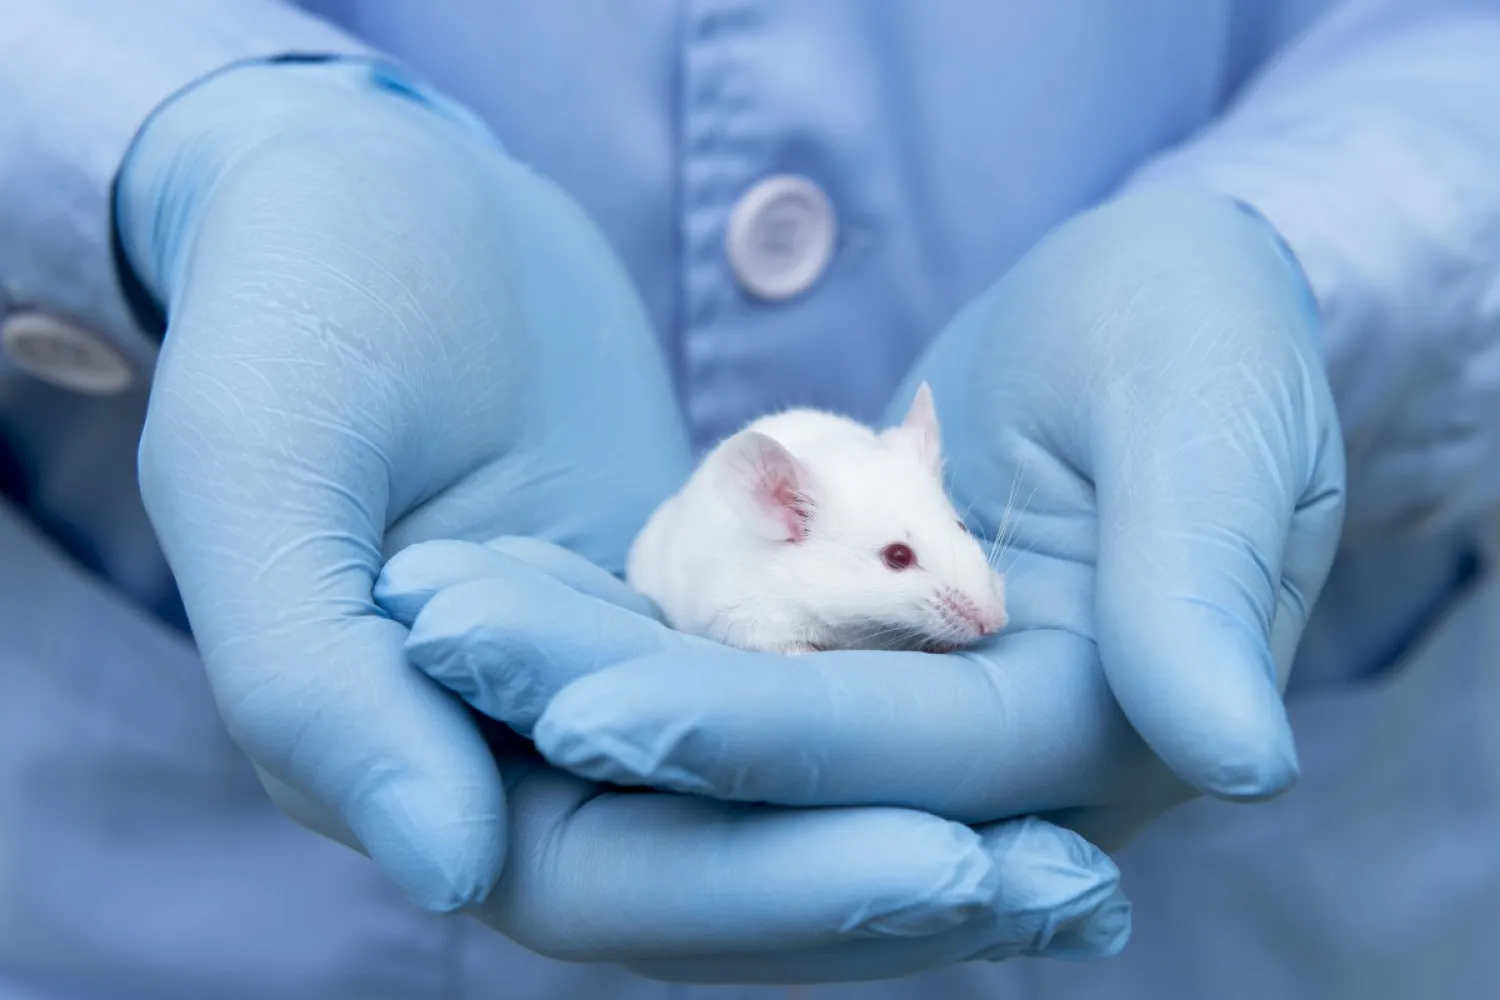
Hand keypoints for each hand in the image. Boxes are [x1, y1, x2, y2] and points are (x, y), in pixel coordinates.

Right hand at [117, 57, 1126, 980]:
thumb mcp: (261, 469)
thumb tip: (447, 873)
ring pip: (765, 804)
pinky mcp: (672, 613)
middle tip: (1068, 883)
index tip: (945, 865)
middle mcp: (498, 755)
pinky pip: (792, 691)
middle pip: (707, 872)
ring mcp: (598, 688)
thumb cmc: (293, 303)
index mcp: (389, 754)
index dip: (764, 888)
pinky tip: (1019, 733)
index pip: (593, 879)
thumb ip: (318, 686)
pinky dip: (892, 721)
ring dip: (916, 834)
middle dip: (880, 883)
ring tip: (1085, 857)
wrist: (367, 187)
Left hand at [382, 189, 1345, 863]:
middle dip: (612, 717)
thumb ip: (1205, 581)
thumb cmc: (1205, 335)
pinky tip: (496, 591)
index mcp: (1093, 737)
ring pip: (717, 730)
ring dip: (573, 676)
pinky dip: (605, 630)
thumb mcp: (1218, 419)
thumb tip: (1239, 756)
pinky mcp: (835, 659)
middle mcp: (982, 768)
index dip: (751, 742)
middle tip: (445, 643)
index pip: (902, 767)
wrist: (1144, 317)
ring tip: (433, 611)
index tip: (590, 712)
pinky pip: (705, 660)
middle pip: (777, 780)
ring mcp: (898, 720)